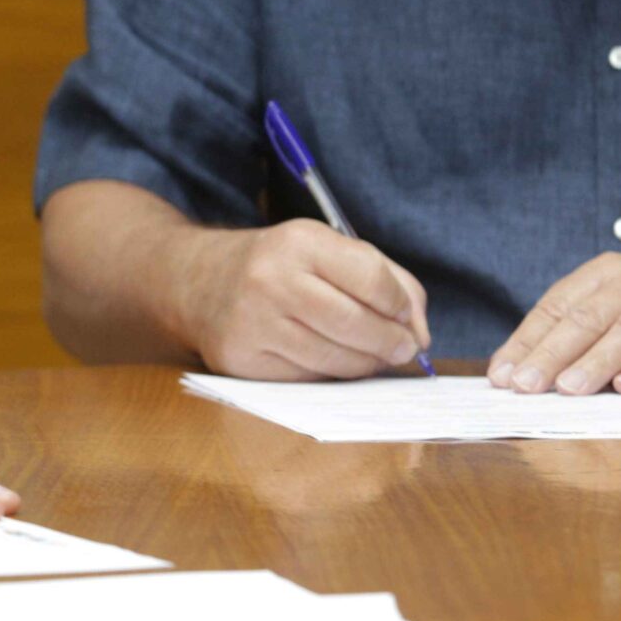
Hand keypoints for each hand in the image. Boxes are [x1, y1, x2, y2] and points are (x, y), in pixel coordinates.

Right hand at [180, 219, 429, 380]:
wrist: (200, 281)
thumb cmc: (280, 265)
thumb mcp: (326, 249)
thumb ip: (384, 279)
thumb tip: (421, 332)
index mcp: (300, 242)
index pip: (371, 278)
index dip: (401, 305)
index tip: (409, 318)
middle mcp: (272, 279)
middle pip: (355, 324)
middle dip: (392, 342)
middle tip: (405, 349)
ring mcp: (253, 322)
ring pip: (334, 360)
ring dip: (367, 364)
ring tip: (375, 358)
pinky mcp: (242, 360)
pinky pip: (307, 379)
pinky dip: (331, 376)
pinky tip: (335, 363)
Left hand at [487, 254, 620, 394]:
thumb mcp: (618, 308)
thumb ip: (573, 334)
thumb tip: (514, 371)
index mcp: (608, 272)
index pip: (558, 306)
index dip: (528, 341)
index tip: (502, 375)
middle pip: (589, 317)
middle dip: (552, 353)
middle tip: (526, 385)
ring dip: (597, 361)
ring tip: (569, 388)